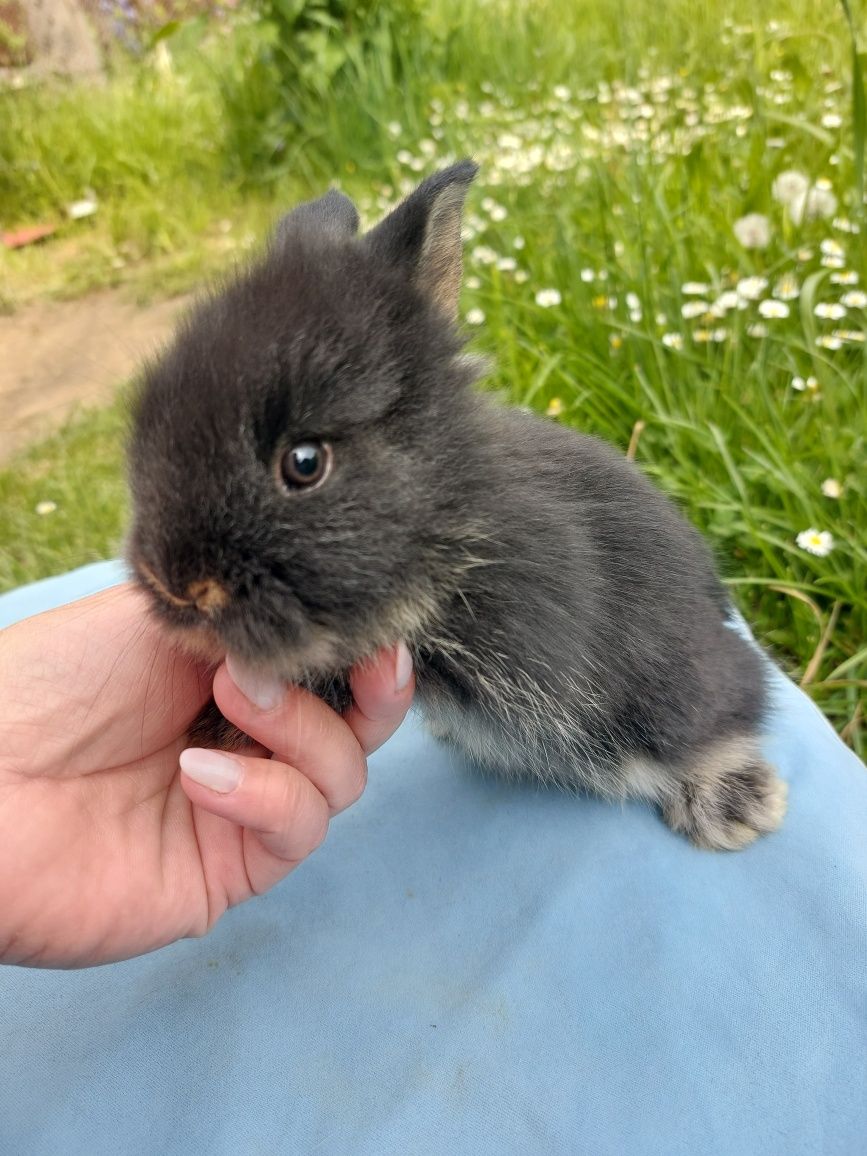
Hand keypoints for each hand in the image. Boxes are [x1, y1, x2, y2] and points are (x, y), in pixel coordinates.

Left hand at [0, 584, 413, 967]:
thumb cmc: (54, 681)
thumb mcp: (166, 620)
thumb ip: (257, 624)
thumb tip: (334, 630)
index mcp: (235, 678)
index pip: (333, 672)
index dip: (369, 656)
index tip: (381, 635)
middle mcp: (250, 741)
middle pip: (358, 730)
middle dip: (370, 695)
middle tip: (352, 665)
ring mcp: (243, 807)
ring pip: (341, 778)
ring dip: (301, 733)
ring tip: (235, 701)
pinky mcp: (230, 870)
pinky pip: (295, 830)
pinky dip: (265, 794)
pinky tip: (200, 773)